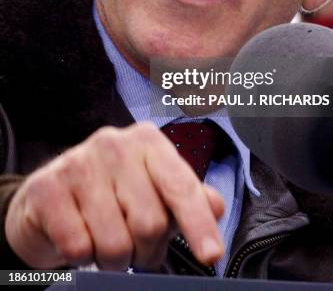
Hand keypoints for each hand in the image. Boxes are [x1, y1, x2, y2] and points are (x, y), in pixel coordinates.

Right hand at [5, 122, 224, 269]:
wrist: (48, 198)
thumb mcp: (152, 190)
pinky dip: (82, 256)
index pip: (181, 186)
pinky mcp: (47, 187)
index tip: (212, 255)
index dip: (198, 223)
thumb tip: (216, 205)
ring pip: (114, 242)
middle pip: (149, 223)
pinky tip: (79, 236)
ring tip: (105, 241)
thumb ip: (187, 197)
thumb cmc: (111, 194)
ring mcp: (79, 163)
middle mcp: (115, 144)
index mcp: (148, 142)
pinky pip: (78, 247)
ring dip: (113, 259)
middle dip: (145, 250)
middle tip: (135, 247)